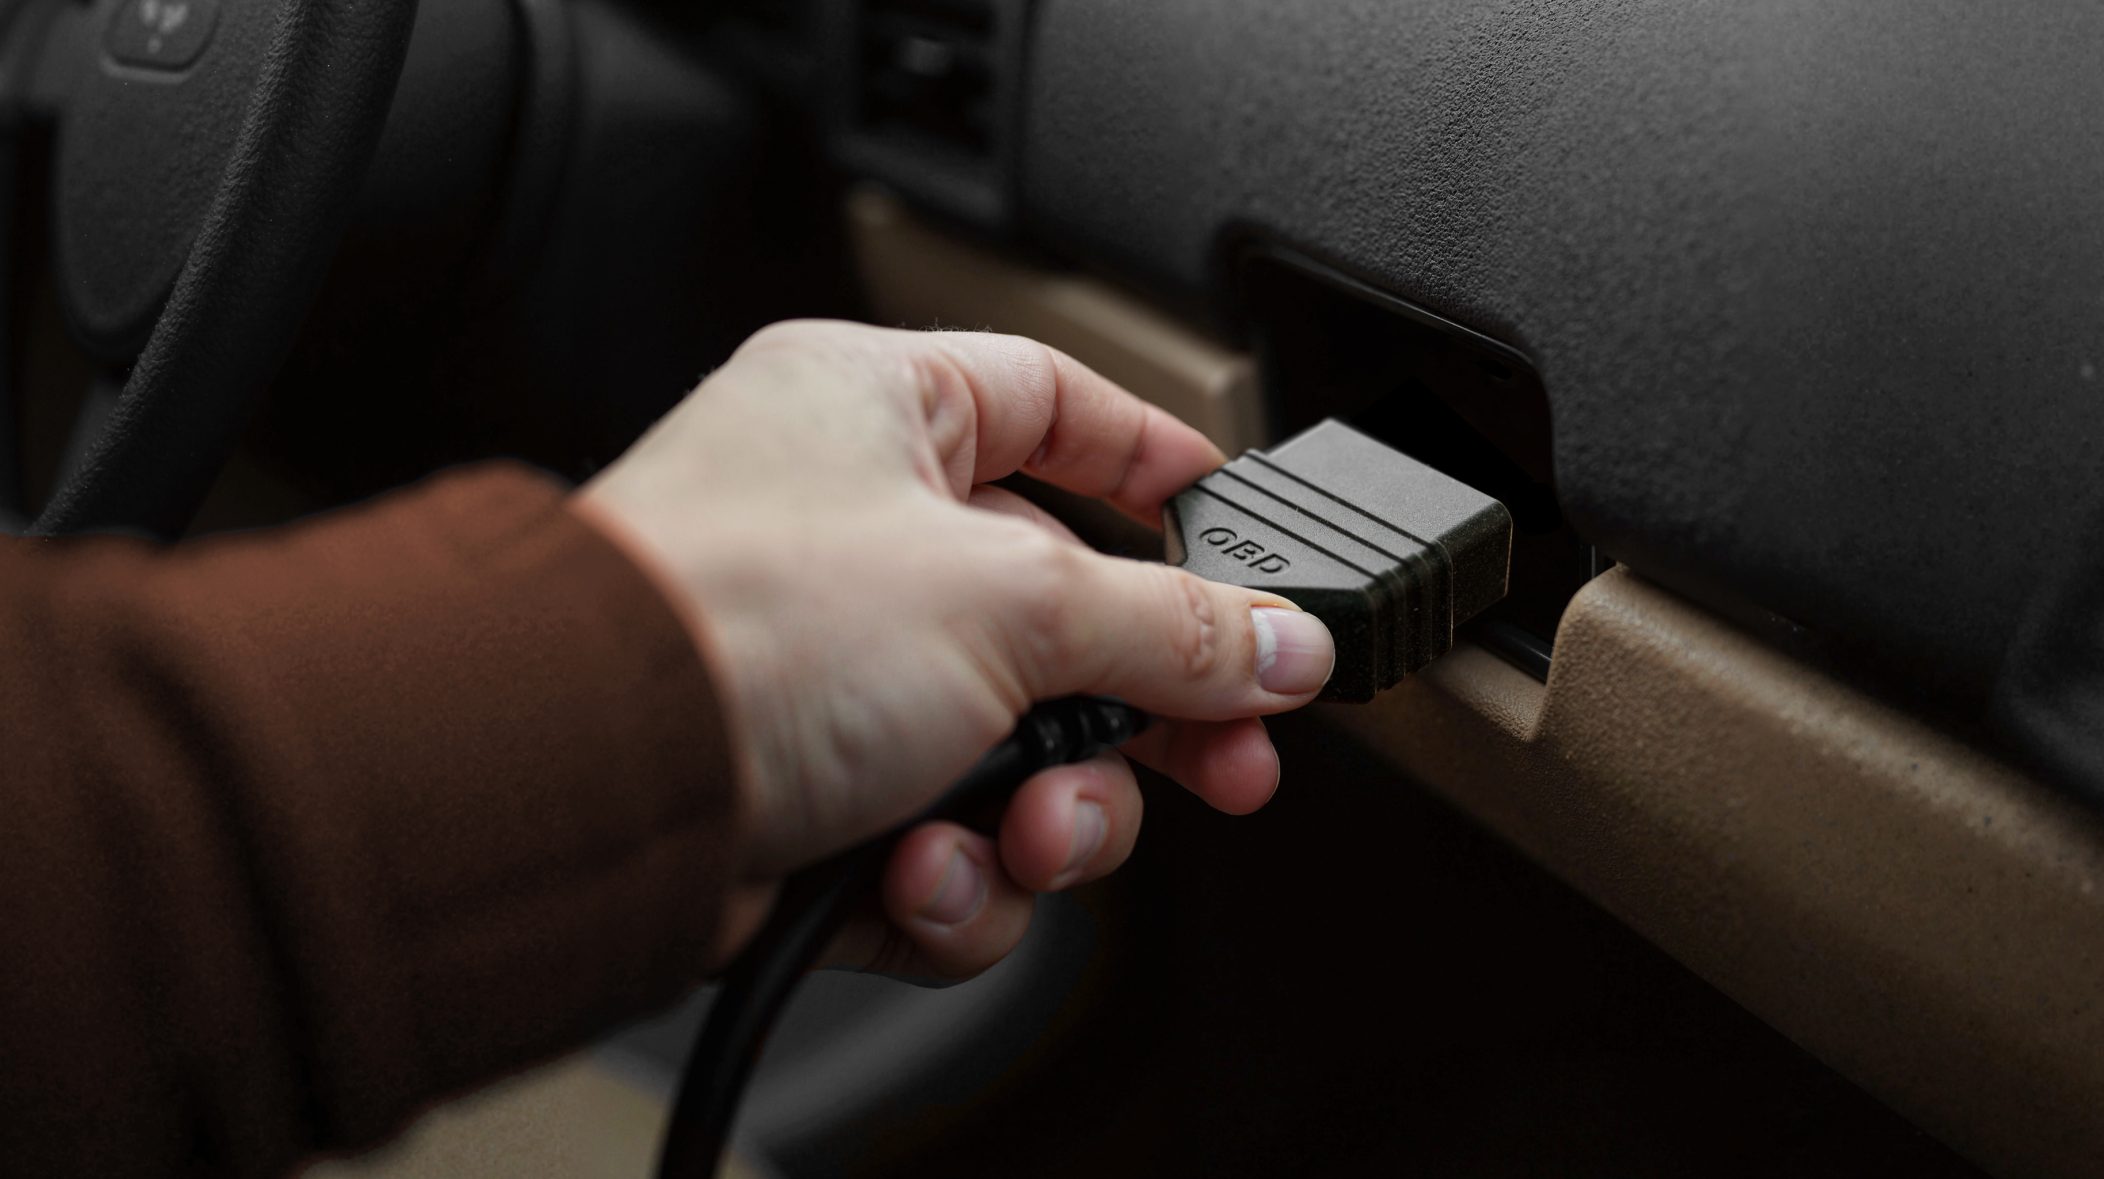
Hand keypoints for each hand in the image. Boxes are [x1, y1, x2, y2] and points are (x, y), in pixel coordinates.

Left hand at [571, 321, 1333, 977]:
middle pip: (1065, 621)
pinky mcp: (809, 802)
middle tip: (1227, 762)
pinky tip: (925, 878)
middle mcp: (851, 534)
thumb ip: (1175, 627)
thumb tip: (1285, 644)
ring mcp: (828, 676)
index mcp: (880, 413)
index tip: (1239, 546)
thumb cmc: (732, 622)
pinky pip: (942, 843)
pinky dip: (951, 880)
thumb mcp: (1011, 598)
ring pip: (1017, 756)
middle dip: (1145, 712)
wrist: (589, 795)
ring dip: (1048, 818)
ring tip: (1029, 836)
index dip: (1156, 472)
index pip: (1056, 407)